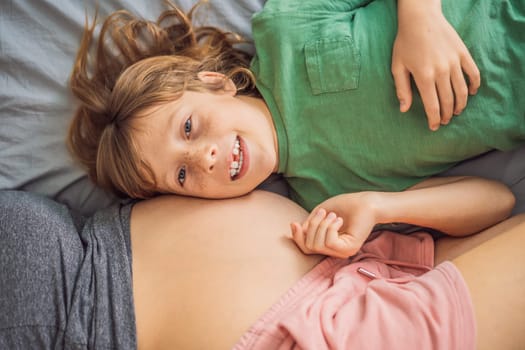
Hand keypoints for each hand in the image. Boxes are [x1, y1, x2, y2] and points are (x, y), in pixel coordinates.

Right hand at [290, 193, 378, 257]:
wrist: (366, 203)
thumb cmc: (345, 206)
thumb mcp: (320, 214)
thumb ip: (309, 224)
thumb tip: (296, 230)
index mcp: (327, 243)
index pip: (305, 248)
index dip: (297, 237)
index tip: (294, 223)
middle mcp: (334, 251)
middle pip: (309, 246)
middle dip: (312, 226)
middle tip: (324, 212)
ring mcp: (342, 252)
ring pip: (318, 245)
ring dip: (321, 225)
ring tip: (333, 215)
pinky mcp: (349, 249)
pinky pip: (329, 243)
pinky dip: (330, 228)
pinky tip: (339, 220)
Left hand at [392, 1, 479, 130]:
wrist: (420, 18)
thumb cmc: (405, 43)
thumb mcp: (397, 67)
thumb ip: (402, 89)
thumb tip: (404, 110)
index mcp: (424, 76)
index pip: (432, 105)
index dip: (433, 119)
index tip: (434, 127)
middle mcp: (441, 71)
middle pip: (447, 101)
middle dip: (446, 115)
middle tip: (444, 121)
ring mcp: (454, 62)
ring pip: (461, 90)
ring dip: (460, 104)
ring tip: (455, 112)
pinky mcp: (463, 54)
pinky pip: (473, 73)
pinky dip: (474, 85)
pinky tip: (471, 93)